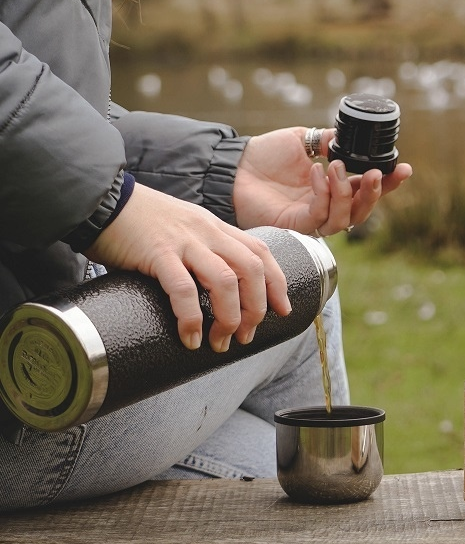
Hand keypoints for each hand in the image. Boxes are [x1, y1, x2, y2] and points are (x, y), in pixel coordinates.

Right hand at [86, 184, 290, 351]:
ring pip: (225, 281)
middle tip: (247, 335)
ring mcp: (184, 242)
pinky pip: (183, 289)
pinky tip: (190, 338)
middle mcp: (207, 232)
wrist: (102, 201)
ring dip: (229, 317)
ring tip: (220, 342)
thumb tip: (215, 290)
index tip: (283, 309)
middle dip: (257, 307)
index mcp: (216, 227)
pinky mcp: (158, 254)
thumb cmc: (140, 222)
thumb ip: (201, 250)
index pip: (261, 252)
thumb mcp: (184, 228)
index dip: (277, 282)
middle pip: (251, 269)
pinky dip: (191, 318)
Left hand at [232, 126, 410, 235]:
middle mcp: (326, 206)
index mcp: (334, 186)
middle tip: (378, 174)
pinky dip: (323, 194)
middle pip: (362, 210)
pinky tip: (318, 172)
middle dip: (376, 193)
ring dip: (346, 193)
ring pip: (345, 219)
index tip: (404, 169)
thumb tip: (349, 139)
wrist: (236, 165)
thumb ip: (328, 140)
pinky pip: (319, 215)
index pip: (367, 189)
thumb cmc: (265, 154)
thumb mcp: (304, 139)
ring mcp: (312, 219)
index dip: (389, 183)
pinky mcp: (296, 226)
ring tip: (337, 167)